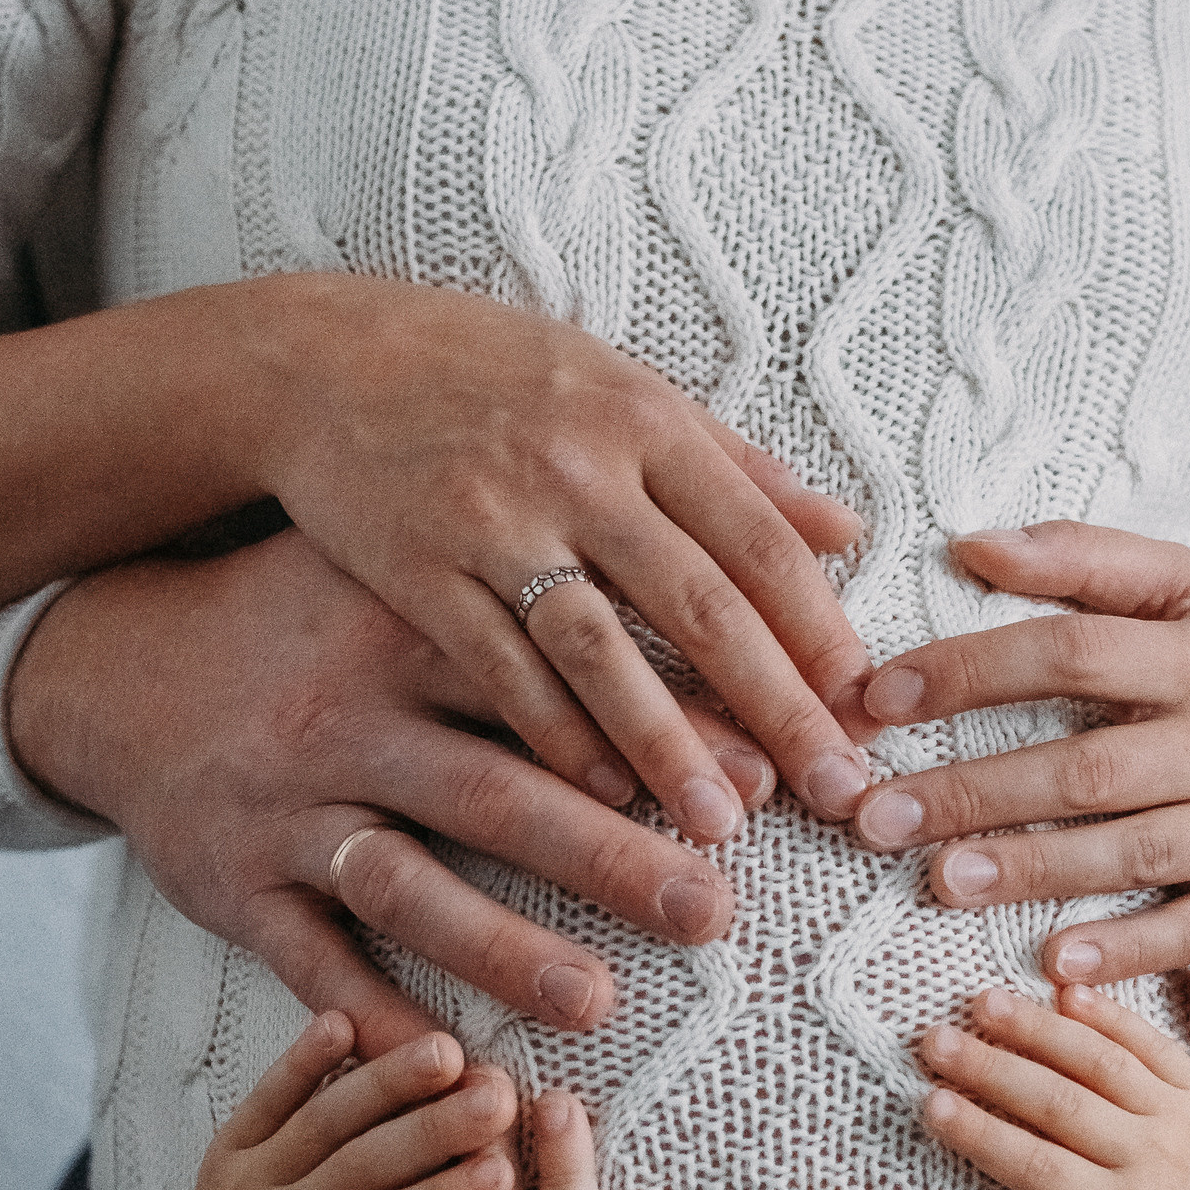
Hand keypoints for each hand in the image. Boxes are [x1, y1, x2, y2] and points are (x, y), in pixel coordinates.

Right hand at [9, 528, 773, 1055]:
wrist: (116, 666)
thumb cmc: (315, 618)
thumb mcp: (417, 562)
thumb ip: (576, 565)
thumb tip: (810, 530)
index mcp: (408, 627)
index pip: (551, 679)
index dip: (658, 729)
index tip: (762, 777)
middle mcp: (348, 719)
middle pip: (493, 791)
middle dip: (607, 855)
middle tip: (715, 909)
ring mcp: (288, 808)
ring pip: (405, 884)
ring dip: (501, 948)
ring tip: (598, 1002)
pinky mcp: (235, 886)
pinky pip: (311, 962)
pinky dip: (374, 1017)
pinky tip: (448, 1064)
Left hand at [63, 1014, 513, 1189]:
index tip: (500, 1176)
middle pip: (352, 1167)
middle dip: (430, 1128)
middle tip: (500, 1097)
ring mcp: (242, 1185)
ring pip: (318, 1121)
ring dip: (384, 1081)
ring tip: (451, 1049)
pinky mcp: (231, 1155)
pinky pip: (266, 1098)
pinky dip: (303, 1056)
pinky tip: (350, 1017)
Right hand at [257, 276, 875, 826]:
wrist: (321, 363)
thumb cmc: (494, 381)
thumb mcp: (621, 391)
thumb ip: (734, 467)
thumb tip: (845, 532)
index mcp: (644, 420)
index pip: (757, 538)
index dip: (819, 631)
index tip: (867, 710)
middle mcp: (577, 468)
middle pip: (700, 605)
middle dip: (777, 708)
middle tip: (834, 793)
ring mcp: (495, 521)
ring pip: (601, 650)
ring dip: (666, 745)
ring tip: (722, 826)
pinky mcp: (418, 571)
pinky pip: (499, 670)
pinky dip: (555, 737)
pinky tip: (603, 797)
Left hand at [853, 520, 1189, 981]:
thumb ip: (1086, 560)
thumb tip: (971, 546)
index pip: (1072, 651)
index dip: (972, 671)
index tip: (880, 698)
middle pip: (1086, 767)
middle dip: (974, 791)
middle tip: (875, 815)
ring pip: (1130, 852)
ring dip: (1032, 869)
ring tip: (939, 881)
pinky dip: (1126, 948)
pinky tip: (1053, 961)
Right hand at [920, 982, 1189, 1189]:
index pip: (1038, 1165)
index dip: (981, 1134)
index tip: (930, 1104)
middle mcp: (1153, 1157)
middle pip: (1058, 1102)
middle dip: (990, 1068)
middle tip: (932, 1041)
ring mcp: (1179, 1118)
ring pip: (1098, 1061)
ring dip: (1037, 1027)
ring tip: (980, 1001)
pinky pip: (1151, 1044)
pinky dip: (1108, 1014)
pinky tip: (1063, 989)